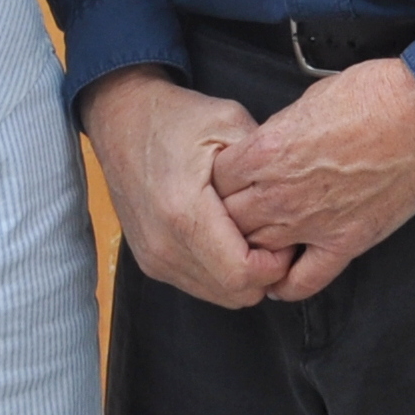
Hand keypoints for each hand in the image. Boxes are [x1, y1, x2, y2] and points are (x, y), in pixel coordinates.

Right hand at [80, 67, 290, 307]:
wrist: (121, 119)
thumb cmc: (175, 117)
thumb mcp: (229, 123)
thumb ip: (262, 166)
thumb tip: (294, 205)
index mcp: (183, 211)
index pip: (242, 274)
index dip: (275, 265)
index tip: (286, 238)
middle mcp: (163, 244)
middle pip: (234, 294)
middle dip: (265, 274)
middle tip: (275, 239)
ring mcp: (153, 257)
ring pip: (219, 296)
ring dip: (243, 276)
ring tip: (252, 236)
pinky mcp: (150, 261)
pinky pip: (199, 285)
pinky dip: (222, 272)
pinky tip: (228, 240)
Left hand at [210, 59, 414, 299]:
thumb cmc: (369, 95)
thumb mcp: (304, 103)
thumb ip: (275, 136)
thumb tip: (266, 151)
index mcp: (265, 152)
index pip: (215, 182)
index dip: (220, 181)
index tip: (229, 181)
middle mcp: (279, 193)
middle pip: (229, 219)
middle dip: (229, 214)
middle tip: (240, 210)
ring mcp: (311, 223)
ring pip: (257, 251)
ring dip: (254, 246)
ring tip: (256, 242)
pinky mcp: (346, 243)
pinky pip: (302, 281)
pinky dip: (285, 286)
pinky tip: (278, 279)